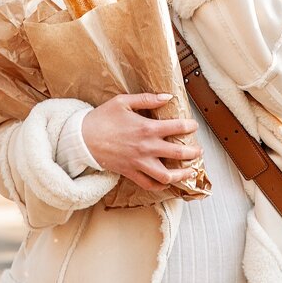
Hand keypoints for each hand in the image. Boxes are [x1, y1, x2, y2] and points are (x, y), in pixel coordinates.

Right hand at [81, 93, 201, 190]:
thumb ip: (147, 99)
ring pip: (166, 175)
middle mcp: (146, 148)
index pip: (176, 127)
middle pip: (178, 153)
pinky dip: (160, 185)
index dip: (189, 126)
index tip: (194, 126)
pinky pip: (149, 184)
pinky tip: (167, 182)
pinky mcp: (130, 173)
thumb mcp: (123, 101)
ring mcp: (139, 163)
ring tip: (190, 172)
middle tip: (199, 151)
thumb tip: (167, 97)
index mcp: (146, 128)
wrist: (82, 139)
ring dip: (182, 174)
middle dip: (193, 153)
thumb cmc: (102, 118)